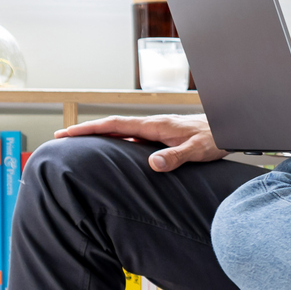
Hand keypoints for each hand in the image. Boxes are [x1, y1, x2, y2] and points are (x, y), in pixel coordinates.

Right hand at [57, 114, 222, 171]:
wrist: (230, 128)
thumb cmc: (215, 138)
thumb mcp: (196, 150)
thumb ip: (175, 157)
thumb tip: (152, 164)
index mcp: (154, 125)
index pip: (114, 125)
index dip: (89, 129)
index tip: (66, 133)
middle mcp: (151, 125)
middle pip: (111, 127)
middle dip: (85, 131)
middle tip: (60, 138)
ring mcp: (155, 130)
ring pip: (121, 132)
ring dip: (99, 136)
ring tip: (78, 144)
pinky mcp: (161, 136)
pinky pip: (132, 138)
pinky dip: (116, 141)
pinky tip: (112, 151)